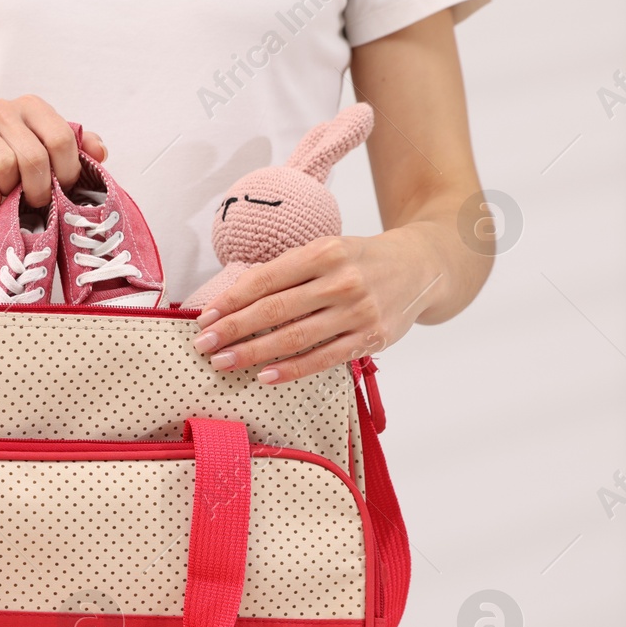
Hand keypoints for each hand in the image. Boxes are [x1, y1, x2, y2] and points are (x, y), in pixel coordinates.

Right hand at [0, 95, 106, 215]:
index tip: (64, 190)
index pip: (61, 136)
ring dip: (10, 193)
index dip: (68, 171)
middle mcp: (1, 108)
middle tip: (37, 203)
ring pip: (4, 165)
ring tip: (9, 198)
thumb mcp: (44, 160)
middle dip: (40, 189)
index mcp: (30, 106)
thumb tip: (100, 153)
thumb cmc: (7, 171)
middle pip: (34, 155)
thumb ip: (75, 151)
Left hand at [191, 230, 444, 383]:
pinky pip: (324, 358)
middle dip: (233, 330)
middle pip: (275, 310)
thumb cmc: (360, 260)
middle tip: (203, 345)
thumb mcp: (326, 250)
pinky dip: (292, 370)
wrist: (422, 267)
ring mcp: (358, 311)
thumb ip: (287, 272)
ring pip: (295, 338)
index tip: (205, 318)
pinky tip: (265, 376)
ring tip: (224, 362)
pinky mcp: (371, 337)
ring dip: (253, 353)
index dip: (231, 301)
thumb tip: (234, 300)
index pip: (265, 279)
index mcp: (324, 252)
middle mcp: (342, 280)